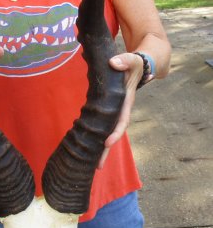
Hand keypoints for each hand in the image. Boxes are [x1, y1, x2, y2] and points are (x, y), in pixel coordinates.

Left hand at [98, 52, 143, 167]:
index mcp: (126, 103)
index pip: (122, 121)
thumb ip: (125, 61)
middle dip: (107, 150)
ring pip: (108, 133)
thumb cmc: (134, 65)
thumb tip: (114, 63)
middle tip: (98, 167)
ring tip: (93, 164)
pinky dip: (97, 137)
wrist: (138, 68)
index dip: (116, 132)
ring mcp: (114, 113)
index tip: (107, 142)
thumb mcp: (133, 61)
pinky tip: (89, 146)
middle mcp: (121, 111)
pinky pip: (103, 126)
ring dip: (101, 148)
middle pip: (114, 134)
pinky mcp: (109, 111)